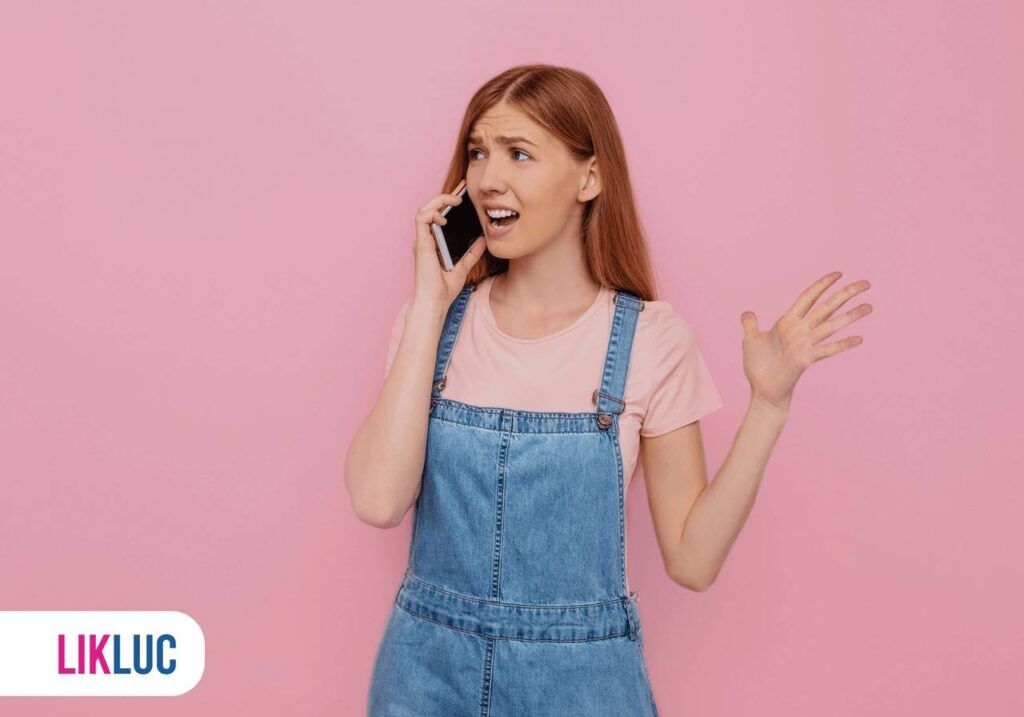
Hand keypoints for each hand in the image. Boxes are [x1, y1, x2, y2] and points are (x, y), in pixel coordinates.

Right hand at [412, 178, 486, 311]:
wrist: (435, 302)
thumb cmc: (444, 289)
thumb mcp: (463, 267)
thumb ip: (471, 253)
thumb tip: (483, 239)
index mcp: (433, 242)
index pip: (439, 215)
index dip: (448, 201)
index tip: (463, 193)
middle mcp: (425, 239)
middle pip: (431, 208)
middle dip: (446, 194)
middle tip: (463, 187)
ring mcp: (421, 240)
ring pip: (424, 209)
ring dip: (439, 200)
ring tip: (455, 199)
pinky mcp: (420, 243)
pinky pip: (421, 219)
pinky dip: (432, 212)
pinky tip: (444, 215)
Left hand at [740, 271, 871, 410]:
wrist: (762, 390)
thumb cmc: (757, 366)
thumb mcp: (750, 340)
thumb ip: (750, 325)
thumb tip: (747, 312)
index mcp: (787, 322)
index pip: (808, 298)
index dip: (822, 285)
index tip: (839, 273)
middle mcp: (800, 330)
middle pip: (826, 307)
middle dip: (845, 294)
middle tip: (866, 283)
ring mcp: (804, 344)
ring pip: (831, 326)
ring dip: (850, 316)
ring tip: (869, 306)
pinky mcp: (805, 360)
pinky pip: (826, 350)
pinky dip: (842, 345)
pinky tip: (858, 339)